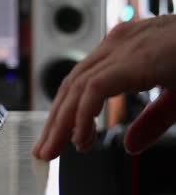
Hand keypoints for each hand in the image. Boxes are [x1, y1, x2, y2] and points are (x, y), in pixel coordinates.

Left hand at [33, 15, 175, 160]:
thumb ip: (151, 120)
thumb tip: (128, 144)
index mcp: (124, 49)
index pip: (81, 82)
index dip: (65, 112)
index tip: (58, 139)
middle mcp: (117, 43)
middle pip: (71, 85)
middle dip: (54, 121)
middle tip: (44, 151)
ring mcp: (123, 46)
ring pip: (75, 87)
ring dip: (61, 122)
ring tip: (53, 150)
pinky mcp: (135, 57)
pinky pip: (95, 88)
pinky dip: (83, 114)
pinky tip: (81, 138)